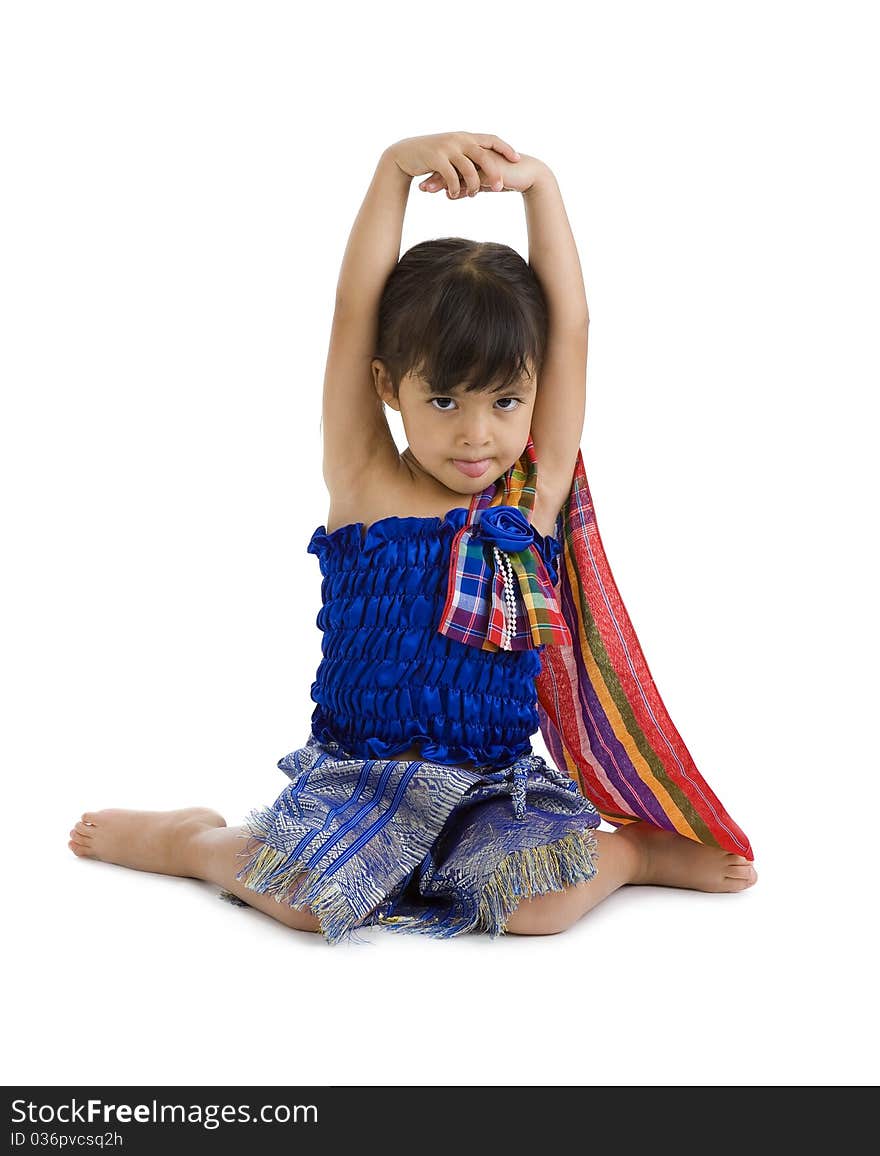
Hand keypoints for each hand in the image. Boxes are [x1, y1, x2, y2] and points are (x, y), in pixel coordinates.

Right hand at [387, 131, 522, 198]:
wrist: (404, 154)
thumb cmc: (429, 157)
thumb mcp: (451, 152)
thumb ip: (466, 156)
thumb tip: (483, 166)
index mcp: (465, 137)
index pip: (491, 139)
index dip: (505, 148)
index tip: (517, 159)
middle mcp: (458, 139)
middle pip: (484, 156)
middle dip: (494, 173)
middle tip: (500, 188)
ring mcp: (447, 148)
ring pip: (468, 169)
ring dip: (473, 185)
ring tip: (472, 195)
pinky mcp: (435, 158)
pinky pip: (452, 176)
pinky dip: (456, 188)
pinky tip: (455, 195)